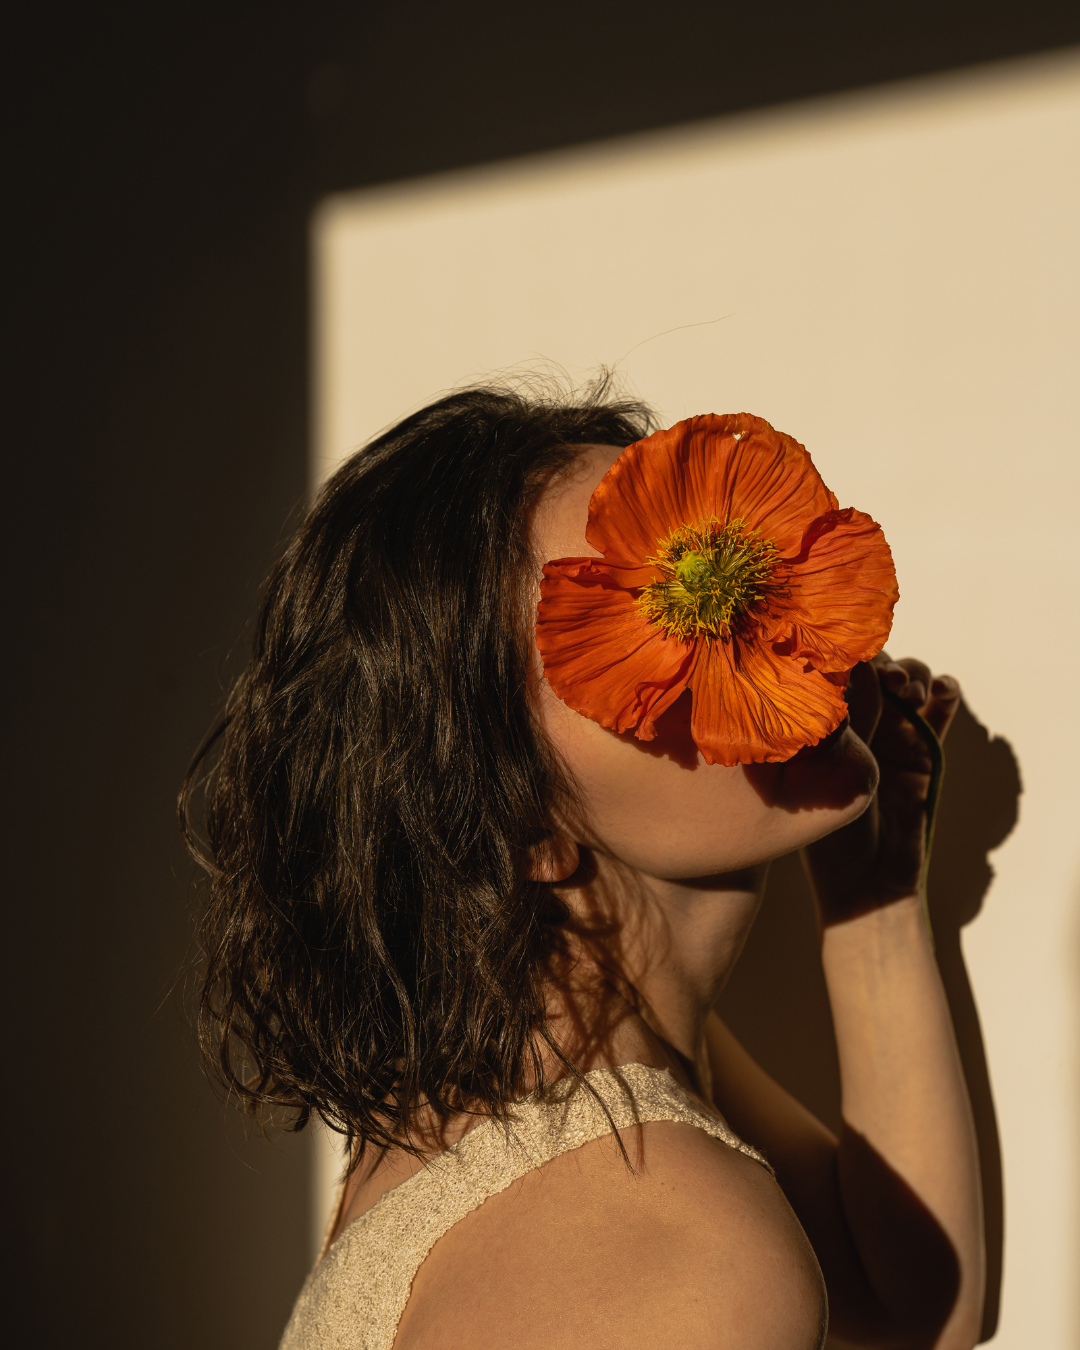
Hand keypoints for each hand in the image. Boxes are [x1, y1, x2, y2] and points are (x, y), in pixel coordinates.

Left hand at [802, 654, 960, 925]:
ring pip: (910, 680)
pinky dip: (946, 691)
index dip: (851, 658)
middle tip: (889, 680)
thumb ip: (848, 723)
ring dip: (914, 675)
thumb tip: (855, 670)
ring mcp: (892, 732)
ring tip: (909, 692)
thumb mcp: (833, 774)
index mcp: (823, 724)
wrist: (867, 883)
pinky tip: (942, 692)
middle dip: (886, 664)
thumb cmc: (830, 836)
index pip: (837, 671)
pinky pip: (940, 708)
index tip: (854, 661)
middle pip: (877, 667)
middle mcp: (856, 722)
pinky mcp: (924, 749)